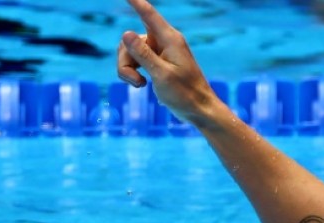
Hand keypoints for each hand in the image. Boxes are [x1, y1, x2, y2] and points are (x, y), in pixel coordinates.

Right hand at [117, 0, 218, 126]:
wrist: (198, 110)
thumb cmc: (185, 94)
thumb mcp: (162, 75)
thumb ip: (143, 54)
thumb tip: (126, 33)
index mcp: (170, 39)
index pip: (148, 14)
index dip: (136, 2)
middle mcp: (164, 41)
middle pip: (130, 40)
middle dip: (125, 60)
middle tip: (135, 81)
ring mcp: (159, 52)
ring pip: (129, 52)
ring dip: (128, 69)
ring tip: (140, 85)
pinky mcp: (156, 63)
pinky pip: (135, 61)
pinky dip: (133, 73)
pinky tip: (142, 85)